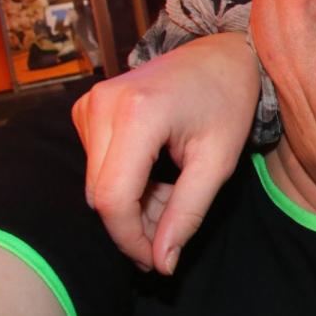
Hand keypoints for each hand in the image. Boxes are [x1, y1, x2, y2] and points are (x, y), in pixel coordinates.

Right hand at [73, 32, 259, 274]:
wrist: (221, 53)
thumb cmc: (229, 101)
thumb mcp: (218, 161)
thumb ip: (188, 212)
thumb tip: (162, 262)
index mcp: (138, 113)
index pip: (113, 198)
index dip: (130, 239)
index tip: (156, 262)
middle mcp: (102, 104)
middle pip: (100, 195)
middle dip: (134, 224)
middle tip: (174, 225)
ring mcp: (89, 103)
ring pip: (96, 184)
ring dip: (132, 204)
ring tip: (173, 192)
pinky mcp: (87, 108)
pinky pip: (95, 166)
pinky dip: (124, 183)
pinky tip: (157, 175)